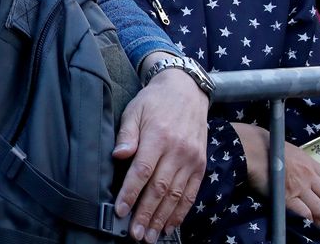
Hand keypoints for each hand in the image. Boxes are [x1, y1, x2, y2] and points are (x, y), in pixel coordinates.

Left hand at [113, 64, 207, 239]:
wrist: (187, 90)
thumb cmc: (154, 101)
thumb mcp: (134, 110)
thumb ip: (126, 134)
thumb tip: (118, 155)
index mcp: (158, 136)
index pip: (142, 170)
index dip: (130, 193)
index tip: (120, 211)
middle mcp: (177, 150)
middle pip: (160, 188)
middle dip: (146, 214)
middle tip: (135, 234)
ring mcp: (192, 159)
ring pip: (176, 195)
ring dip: (162, 218)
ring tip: (150, 236)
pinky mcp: (200, 165)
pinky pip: (191, 193)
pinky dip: (181, 212)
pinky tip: (170, 225)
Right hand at [232, 122, 319, 225]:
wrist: (249, 148)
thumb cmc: (266, 147)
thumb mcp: (291, 152)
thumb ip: (302, 165)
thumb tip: (307, 178)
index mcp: (310, 163)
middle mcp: (308, 175)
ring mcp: (298, 186)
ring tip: (316, 224)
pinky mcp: (286, 196)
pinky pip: (305, 214)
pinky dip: (308, 221)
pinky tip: (305, 223)